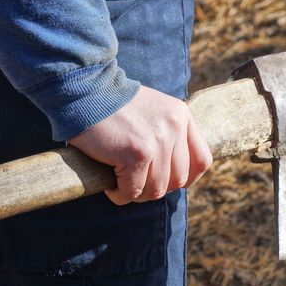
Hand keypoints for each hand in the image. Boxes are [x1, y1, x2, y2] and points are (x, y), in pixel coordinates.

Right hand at [68, 85, 211, 204]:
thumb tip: (172, 173)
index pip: (201, 160)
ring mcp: (157, 141)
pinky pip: (132, 190)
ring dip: (136, 193)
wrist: (84, 90)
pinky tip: (110, 186)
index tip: (166, 181)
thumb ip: (167, 133)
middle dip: (155, 187)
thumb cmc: (111, 104)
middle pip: (178, 180)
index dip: (185, 178)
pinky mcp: (136, 153)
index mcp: (181, 116)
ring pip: (155, 189)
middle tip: (134, 183)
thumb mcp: (152, 111)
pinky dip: (120, 194)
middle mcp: (174, 127)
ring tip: (120, 183)